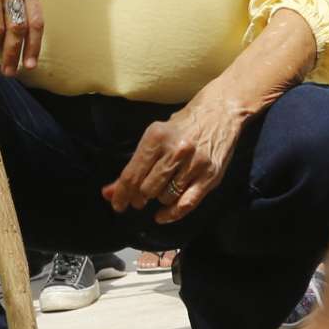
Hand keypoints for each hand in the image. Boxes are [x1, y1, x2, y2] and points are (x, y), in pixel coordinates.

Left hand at [102, 89, 246, 223]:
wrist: (220, 112)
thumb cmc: (182, 126)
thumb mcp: (155, 138)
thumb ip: (133, 167)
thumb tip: (109, 193)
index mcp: (156, 136)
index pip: (132, 174)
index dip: (121, 194)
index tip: (117, 205)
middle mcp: (176, 150)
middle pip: (147, 189)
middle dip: (139, 198)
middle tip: (140, 198)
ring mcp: (195, 164)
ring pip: (165, 197)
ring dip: (159, 199)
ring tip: (162, 189)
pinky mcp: (210, 176)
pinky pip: (186, 204)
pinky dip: (171, 214)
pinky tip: (162, 215)